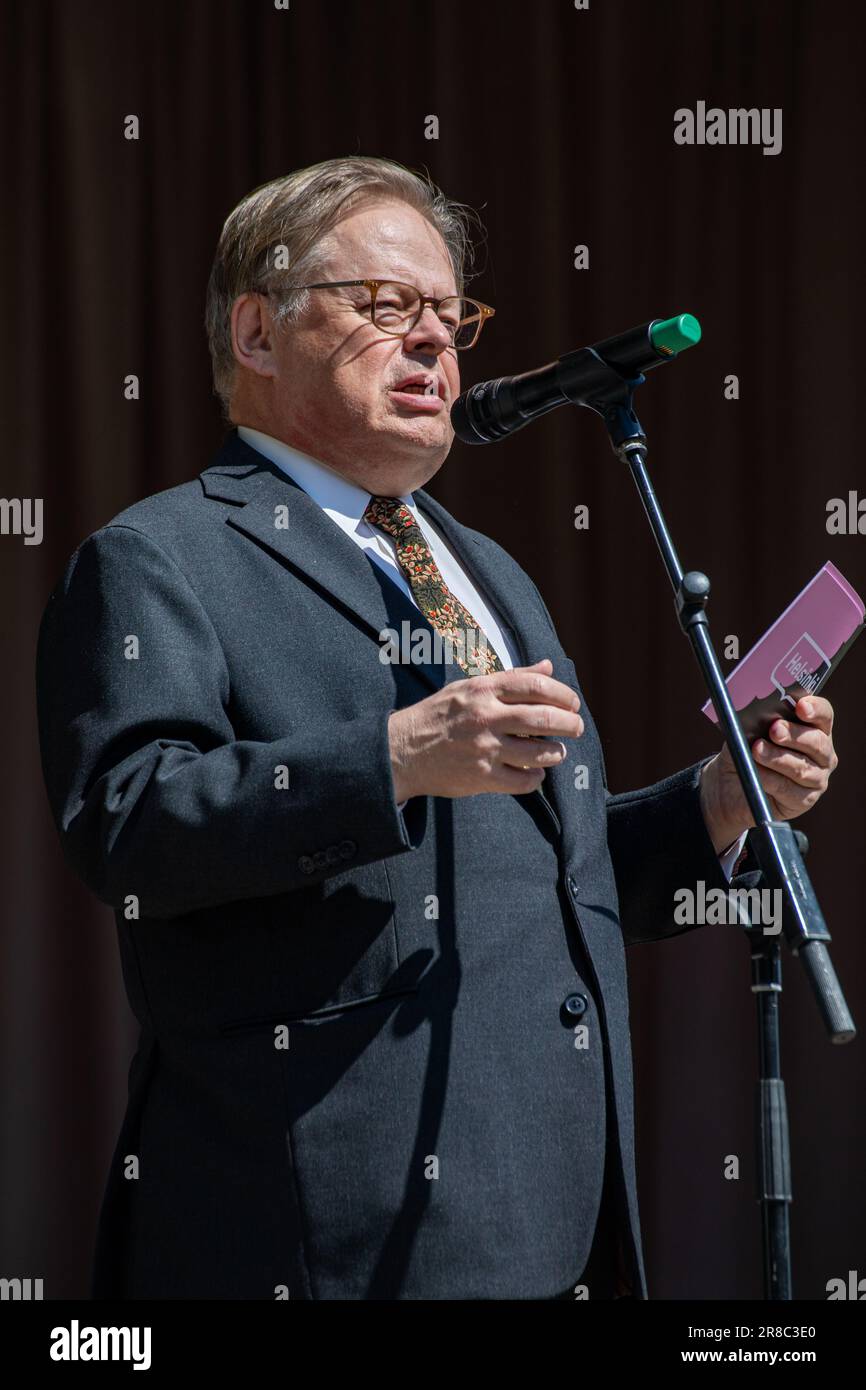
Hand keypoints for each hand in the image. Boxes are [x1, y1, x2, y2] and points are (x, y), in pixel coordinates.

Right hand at [388, 658, 583, 799]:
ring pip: (538, 752)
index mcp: (483, 689)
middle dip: (570, 724)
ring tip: (556, 751)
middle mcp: (485, 716)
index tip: (573, 703)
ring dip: (556, 752)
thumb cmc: (439, 715)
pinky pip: (523, 780)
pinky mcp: (482, 776)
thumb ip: (512, 678)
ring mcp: (484, 748)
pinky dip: (536, 778)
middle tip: (577, 727)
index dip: (563, 694)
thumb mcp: (469, 686)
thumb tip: (548, 666)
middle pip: (543, 718)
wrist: (402, 750)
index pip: (536, 685)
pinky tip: (535, 773)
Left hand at [699, 696, 838, 851]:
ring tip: (756, 750)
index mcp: (815, 729)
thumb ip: (759, 721)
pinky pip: (788, 789)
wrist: (730, 785)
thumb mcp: (748, 731)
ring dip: (777, 758)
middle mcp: (822, 754)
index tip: (801, 706)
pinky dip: (769, 779)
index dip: (815, 709)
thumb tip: (758, 713)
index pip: (824, 715)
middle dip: (794, 734)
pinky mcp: (804, 800)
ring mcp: (817, 778)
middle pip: (817, 742)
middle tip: (774, 729)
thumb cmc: (746, 751)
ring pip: (802, 768)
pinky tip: (756, 772)